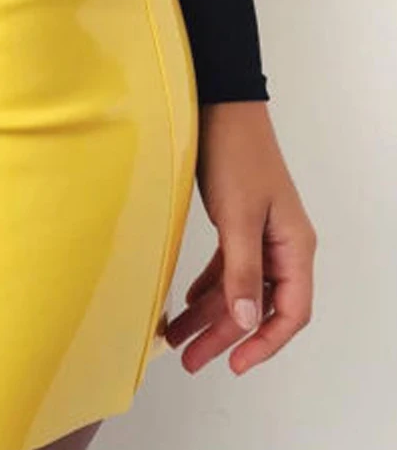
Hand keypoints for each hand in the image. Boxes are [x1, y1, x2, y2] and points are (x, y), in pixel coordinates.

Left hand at [165, 100, 315, 374]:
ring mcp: (260, 233)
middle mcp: (281, 245)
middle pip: (258, 305)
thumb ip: (242, 270)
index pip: (290, 312)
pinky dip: (208, 286)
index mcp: (294, 246)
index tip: (234, 363)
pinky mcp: (238, 222)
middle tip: (191, 359)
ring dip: (210, 314)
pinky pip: (226, 267)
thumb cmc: (236, 154)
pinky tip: (187, 302)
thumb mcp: (238, 217)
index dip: (264, 343)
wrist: (220, 108)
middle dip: (226, 336)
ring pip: (238, 288)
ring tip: (178, 338)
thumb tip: (248, 321)